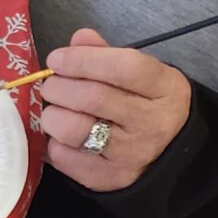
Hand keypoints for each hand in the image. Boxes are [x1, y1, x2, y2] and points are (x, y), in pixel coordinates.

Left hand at [32, 29, 192, 192]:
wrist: (166, 153)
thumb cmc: (145, 104)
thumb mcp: (139, 74)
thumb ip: (107, 54)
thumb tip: (79, 38)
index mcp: (166, 89)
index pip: (123, 68)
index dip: (82, 60)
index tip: (57, 59)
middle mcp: (153, 123)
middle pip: (92, 97)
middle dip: (58, 87)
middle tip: (51, 85)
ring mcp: (132, 154)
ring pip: (73, 129)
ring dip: (52, 115)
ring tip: (57, 109)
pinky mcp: (110, 178)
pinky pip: (64, 156)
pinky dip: (54, 142)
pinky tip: (65, 136)